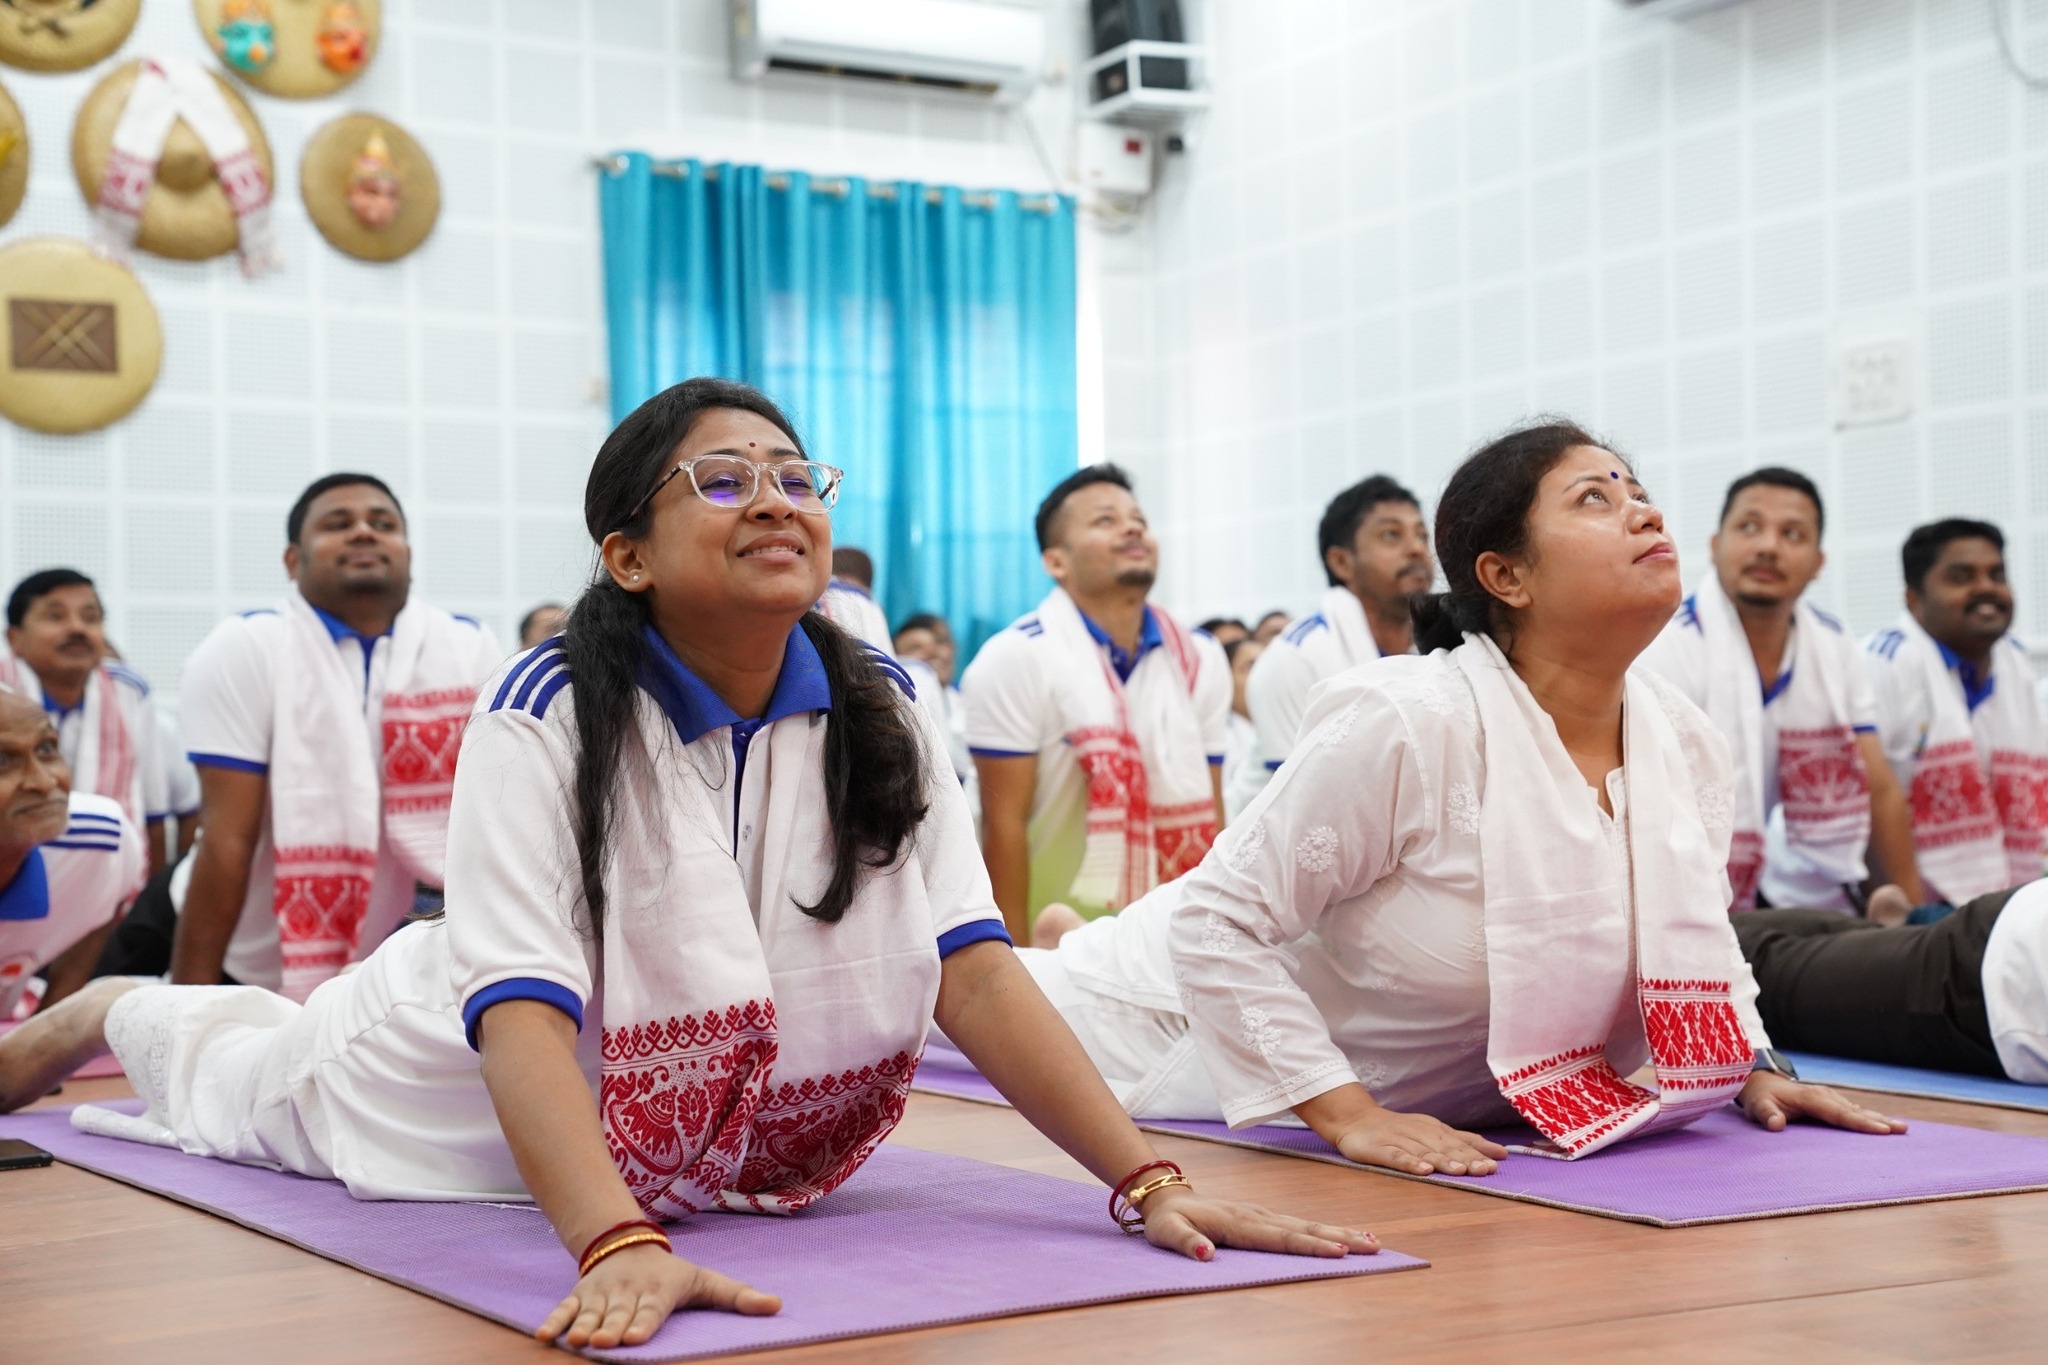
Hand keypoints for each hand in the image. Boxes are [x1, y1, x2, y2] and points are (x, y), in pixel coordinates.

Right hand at [536, 1242, 780, 1349]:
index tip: (634, 1337)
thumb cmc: (673, 1275)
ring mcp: (601, 1295)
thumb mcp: (706, 1281)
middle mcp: (627, 1293)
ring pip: (590, 1313)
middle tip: (604, 1342)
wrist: (629, 1245)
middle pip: (618, 1314)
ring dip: (582, 1326)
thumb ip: (738, 1296)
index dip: (643, 1323)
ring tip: (577, 1341)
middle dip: (610, 1328)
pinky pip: (565, 1308)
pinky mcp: (580, 1296)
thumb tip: (778, 1306)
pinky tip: (544, 1337)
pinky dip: (554, 1321)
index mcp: (658, 1291)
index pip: (651, 1309)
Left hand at [1137, 1184, 1378, 1260]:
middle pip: (1305, 1228)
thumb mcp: (1168, 1233)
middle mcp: (1258, 1216)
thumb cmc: (1168, 1221)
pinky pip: (1301, 1225)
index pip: (1281, 1237)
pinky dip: (1326, 1230)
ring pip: (1308, 1224)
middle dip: (1341, 1237)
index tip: (1339, 1251)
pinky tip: (1345, 1236)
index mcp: (1239, 1223)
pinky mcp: (1265, 1217)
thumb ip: (1186, 1244)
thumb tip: (1205, 1254)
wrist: (1168, 1197)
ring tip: (1372, 1242)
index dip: (1310, 1245)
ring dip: (1341, 1232)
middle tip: (1374, 1248)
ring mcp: (1263, 1215)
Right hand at [1332, 1106, 1507, 1175]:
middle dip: (1466, 1158)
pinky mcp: (1379, 1149)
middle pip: (1445, 1147)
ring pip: (1424, 1151)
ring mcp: (1399, 1140)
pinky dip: (1410, 1163)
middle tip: (1485, 1169)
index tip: (1497, 1162)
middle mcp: (1419, 1133)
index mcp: (1433, 1129)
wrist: (1354, 1120)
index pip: (1458, 1141)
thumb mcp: (1432, 1131)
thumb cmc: (1398, 1129)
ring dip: (1443, 1161)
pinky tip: (1423, 1170)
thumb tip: (1500, 1153)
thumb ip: (1463, 1142)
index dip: (1477, 1151)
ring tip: (1460, 1170)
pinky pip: (1396, 1157)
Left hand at [1737, 1071, 1907, 1134]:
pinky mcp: (1832, 1102)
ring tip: (1902, 1128)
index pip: (1839, 1113)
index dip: (1860, 1122)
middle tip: (1902, 1129)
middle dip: (1879, 1121)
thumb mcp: (1758, 1107)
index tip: (1881, 1130)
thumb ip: (1766, 1115)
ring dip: (1879, 1119)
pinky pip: (1854, 1110)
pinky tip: (1885, 1125)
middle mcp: (1825, 1095)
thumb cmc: (1761, 1099)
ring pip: (1858, 1109)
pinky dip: (1870, 1117)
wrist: (1762, 1083)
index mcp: (1811, 1098)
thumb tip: (1775, 1124)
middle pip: (1855, 1111)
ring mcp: (1830, 1097)